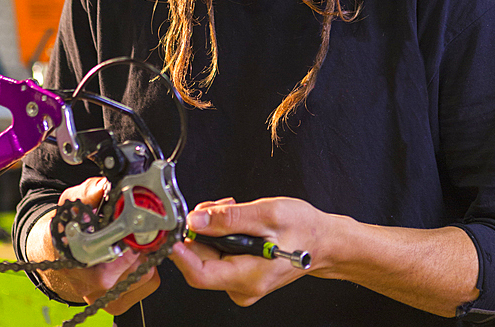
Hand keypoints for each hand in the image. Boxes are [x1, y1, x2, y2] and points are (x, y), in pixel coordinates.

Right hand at [28, 177, 159, 314]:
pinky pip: (148, 284)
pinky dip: (146, 269)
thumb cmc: (63, 229)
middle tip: (131, 229)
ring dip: (142, 255)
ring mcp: (105, 299)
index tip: (133, 223)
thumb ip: (89, 192)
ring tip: (128, 242)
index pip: (118, 254)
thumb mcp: (71, 203)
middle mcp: (93, 287)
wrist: (52, 256)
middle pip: (137, 264)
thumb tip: (106, 184)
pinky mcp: (117, 305)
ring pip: (146, 275)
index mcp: (81, 262)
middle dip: (138, 242)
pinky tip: (130, 258)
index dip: (130, 236)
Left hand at [171, 196, 325, 306]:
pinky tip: (236, 222)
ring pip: (210, 257)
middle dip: (201, 231)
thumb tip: (197, 220)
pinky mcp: (243, 276)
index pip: (200, 274)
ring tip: (232, 210)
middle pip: (203, 262)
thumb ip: (230, 218)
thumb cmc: (304, 229)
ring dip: (213, 231)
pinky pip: (221, 257)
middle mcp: (242, 287)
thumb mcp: (267, 214)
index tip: (170, 234)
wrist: (324, 242)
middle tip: (214, 207)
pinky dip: (222, 236)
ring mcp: (242, 283)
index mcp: (248, 277)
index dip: (181, 254)